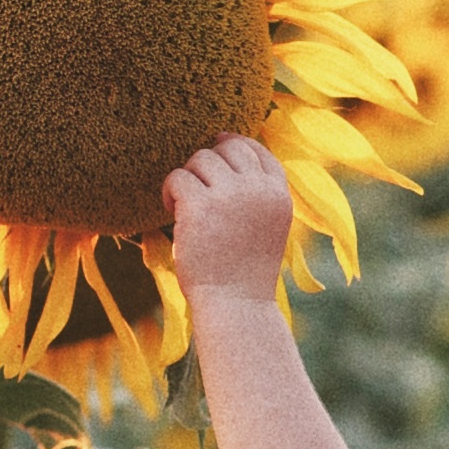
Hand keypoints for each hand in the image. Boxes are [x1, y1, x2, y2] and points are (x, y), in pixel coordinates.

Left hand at [162, 135, 292, 304]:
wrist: (236, 303)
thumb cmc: (245, 270)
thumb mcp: (267, 225)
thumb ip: (256, 192)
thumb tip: (228, 145)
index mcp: (278, 194)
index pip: (258, 150)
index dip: (235, 144)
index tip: (218, 147)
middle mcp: (258, 190)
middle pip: (228, 148)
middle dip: (209, 163)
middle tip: (198, 190)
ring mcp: (230, 196)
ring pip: (200, 159)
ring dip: (189, 178)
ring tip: (186, 207)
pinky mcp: (200, 206)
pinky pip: (177, 178)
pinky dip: (170, 192)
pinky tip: (173, 212)